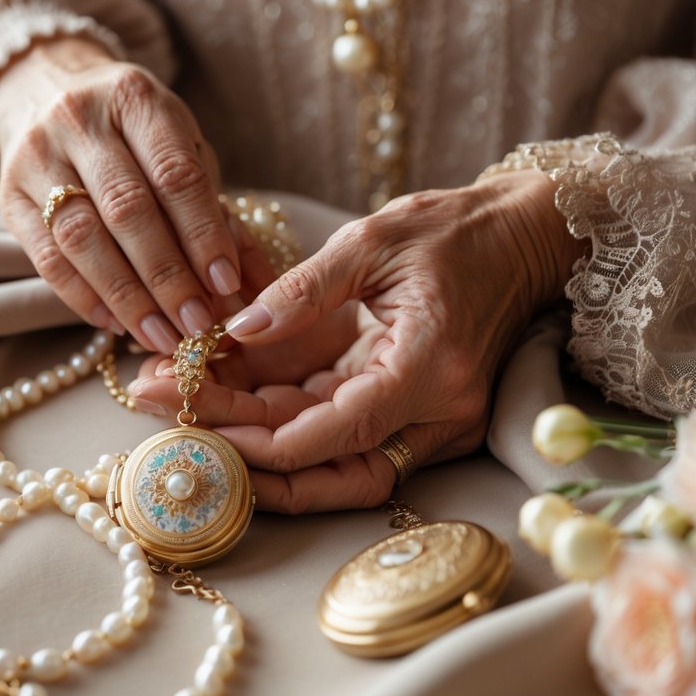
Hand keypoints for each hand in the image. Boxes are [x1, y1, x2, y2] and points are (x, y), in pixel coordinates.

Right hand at [0, 36, 241, 353]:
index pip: (175, 174)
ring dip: (126, 298)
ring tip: (161, 336)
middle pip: (127, 210)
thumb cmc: (133, 131)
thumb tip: (253, 283)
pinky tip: (115, 324)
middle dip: (168, 277)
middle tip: (198, 325)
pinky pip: (46, 257)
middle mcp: (79, 119)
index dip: (203, 234)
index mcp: (135, 98)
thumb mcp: (180, 146)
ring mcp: (35, 156)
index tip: (227, 284)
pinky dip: (83, 297)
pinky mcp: (7, 194)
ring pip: (82, 239)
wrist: (45, 90)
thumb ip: (213, 207)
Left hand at [130, 171, 585, 511]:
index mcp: (428, 368)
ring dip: (258, 442)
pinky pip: (339, 433)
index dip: (265, 441)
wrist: (526, 239)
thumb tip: (237, 330)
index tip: (198, 423)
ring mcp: (427, 419)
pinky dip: (283, 421)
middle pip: (330, 464)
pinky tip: (223, 396)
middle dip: (247, 451)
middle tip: (170, 420)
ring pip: (331, 460)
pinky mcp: (411, 411)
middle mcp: (435, 411)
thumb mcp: (375, 239)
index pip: (339, 433)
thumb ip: (303, 290)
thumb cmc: (459, 231)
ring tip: (180, 410)